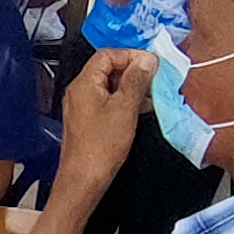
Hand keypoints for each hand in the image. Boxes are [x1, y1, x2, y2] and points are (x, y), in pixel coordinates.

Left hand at [58, 49, 150, 190]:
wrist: (84, 179)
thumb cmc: (99, 148)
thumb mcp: (125, 108)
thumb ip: (136, 81)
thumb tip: (146, 61)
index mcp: (84, 84)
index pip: (107, 55)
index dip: (131, 56)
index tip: (150, 63)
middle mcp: (80, 92)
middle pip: (108, 68)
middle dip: (133, 71)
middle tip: (154, 78)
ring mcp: (83, 106)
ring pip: (110, 85)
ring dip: (131, 87)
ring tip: (151, 94)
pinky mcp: (89, 120)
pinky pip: (108, 101)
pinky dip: (125, 101)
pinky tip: (141, 109)